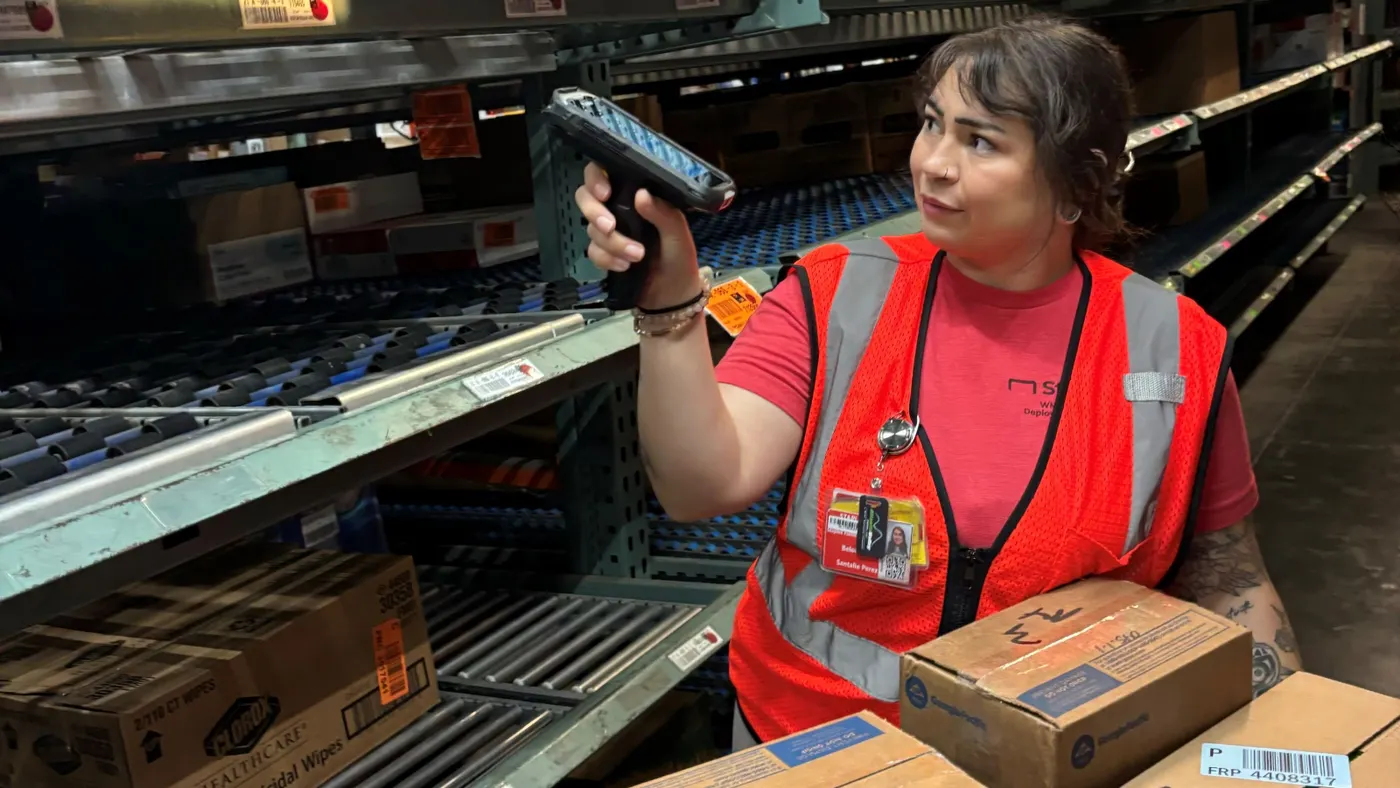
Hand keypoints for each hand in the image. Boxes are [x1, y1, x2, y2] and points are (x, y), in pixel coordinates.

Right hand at [574, 162, 702, 308]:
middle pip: (586, 197)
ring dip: (613, 244)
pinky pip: (592, 251)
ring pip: (591, 228)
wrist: (672, 297)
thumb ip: (663, 213)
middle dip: (595, 212)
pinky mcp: (603, 252)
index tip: (605, 192)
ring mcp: (609, 230)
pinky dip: (607, 259)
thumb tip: (641, 194)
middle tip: (610, 227)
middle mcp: (620, 208)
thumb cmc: (680, 259)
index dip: (597, 177)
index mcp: (639, 195)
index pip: (608, 172)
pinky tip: (625, 267)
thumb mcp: (679, 234)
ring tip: (637, 256)